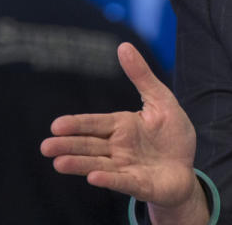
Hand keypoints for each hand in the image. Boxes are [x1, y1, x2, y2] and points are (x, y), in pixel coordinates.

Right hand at [40, 43, 199, 211]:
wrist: (185, 168)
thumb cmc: (171, 134)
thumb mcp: (161, 100)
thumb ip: (141, 76)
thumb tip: (123, 45)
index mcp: (122, 126)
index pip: (95, 124)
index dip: (78, 124)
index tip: (56, 124)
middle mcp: (118, 148)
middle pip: (90, 146)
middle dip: (69, 145)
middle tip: (46, 146)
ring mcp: (126, 168)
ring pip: (99, 165)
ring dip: (80, 164)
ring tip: (59, 163)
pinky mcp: (138, 184)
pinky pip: (122, 181)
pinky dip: (109, 180)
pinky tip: (94, 178)